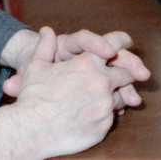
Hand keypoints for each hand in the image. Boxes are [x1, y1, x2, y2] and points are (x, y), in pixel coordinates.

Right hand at [0, 27, 144, 158]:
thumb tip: (46, 30)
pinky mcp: (104, 126)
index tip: (127, 43)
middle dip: (124, 74)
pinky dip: (106, 114)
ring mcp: (105, 105)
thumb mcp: (36, 64)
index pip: (116, 45)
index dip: (122, 42)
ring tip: (101, 98)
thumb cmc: (34, 95)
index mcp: (88, 62)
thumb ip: (45, 45)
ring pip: (122, 98)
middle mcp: (102, 82)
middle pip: (126, 74)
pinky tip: (93, 114)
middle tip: (120, 76)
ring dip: (116, 96)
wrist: (32, 129)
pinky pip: (112, 117)